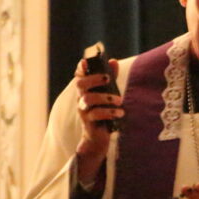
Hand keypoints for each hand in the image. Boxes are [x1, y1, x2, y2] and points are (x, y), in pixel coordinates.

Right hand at [73, 58, 121, 182]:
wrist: (98, 137)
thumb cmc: (104, 112)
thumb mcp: (108, 93)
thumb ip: (110, 78)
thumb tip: (113, 61)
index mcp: (85, 90)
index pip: (79, 76)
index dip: (80, 68)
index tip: (85, 61)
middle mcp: (81, 98)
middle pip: (80, 84)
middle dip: (93, 79)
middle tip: (108, 78)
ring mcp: (83, 110)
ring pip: (88, 99)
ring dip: (105, 97)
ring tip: (119, 101)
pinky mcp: (88, 121)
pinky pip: (96, 114)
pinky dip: (109, 112)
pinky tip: (119, 113)